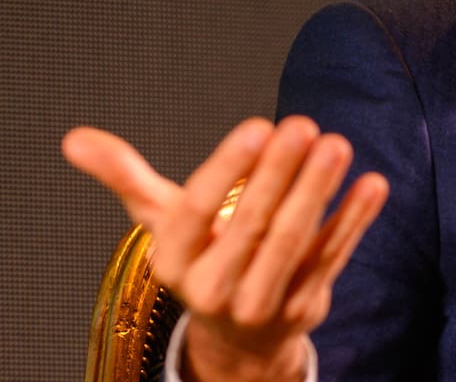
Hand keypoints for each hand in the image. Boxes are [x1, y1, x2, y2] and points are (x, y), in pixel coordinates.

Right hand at [62, 116, 388, 381]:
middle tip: (302, 125)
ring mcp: (262, 303)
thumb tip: (75, 140)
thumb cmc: (204, 258)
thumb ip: (127, 178)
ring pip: (294, 243)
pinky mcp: (305, 307)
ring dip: (318, 191)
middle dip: (278, 174)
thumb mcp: (163, 222)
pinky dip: (354, 221)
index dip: (228, 168)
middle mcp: (214, 288)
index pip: (196, 211)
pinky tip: (373, 184)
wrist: (240, 338)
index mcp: (174, 261)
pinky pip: (332, 259)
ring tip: (337, 144)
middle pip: (250, 225)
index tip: (257, 125)